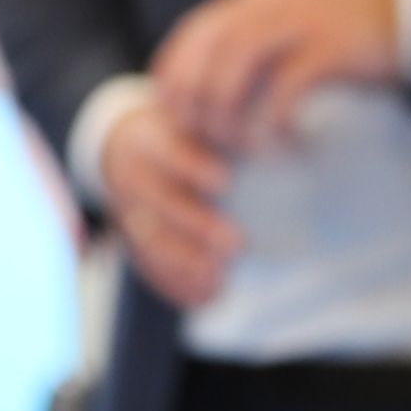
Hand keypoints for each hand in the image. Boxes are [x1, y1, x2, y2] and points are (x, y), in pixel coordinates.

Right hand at [95, 95, 244, 310]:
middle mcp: (134, 178)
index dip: (192, 165)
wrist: (125, 148)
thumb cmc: (181, 131)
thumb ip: (226, 125)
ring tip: (221, 276)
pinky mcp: (132, 241)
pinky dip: (178, 285)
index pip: (166, 150)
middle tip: (238, 243)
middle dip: (199, 225)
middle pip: (162, 204)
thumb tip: (285, 129)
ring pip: (151, 242)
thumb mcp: (193, 116)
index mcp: (149, 139)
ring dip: (187, 262)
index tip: (225, 180)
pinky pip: (150, 268)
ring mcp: (129, 213)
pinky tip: (210, 294)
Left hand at [149, 0, 404, 153]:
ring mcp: (301, 22)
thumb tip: (213, 88)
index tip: (171, 113)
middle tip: (201, 140)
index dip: (174, 73)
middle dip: (195, 99)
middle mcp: (273, 3)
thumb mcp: (294, 29)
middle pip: (210, 50)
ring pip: (238, 66)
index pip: (194, 31)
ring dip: (230, 113)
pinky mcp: (330, 47)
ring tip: (239, 149)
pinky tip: (285, 145)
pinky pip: (286, 88)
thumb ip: (257, 44)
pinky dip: (277, 121)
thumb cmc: (351, 36)